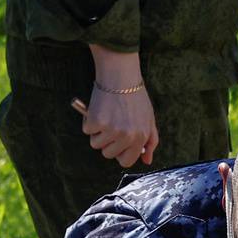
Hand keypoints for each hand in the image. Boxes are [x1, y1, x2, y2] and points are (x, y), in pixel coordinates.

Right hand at [81, 45, 158, 166]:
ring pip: (95, 144)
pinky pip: (87, 130)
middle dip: (106, 141)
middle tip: (111, 123)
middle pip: (108, 154)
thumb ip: (150, 141)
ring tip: (105, 114)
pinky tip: (98, 108)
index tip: (117, 144)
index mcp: (141, 137)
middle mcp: (127, 136)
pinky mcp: (97, 121)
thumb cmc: (135, 96)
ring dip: (97, 131)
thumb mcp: (149, 119)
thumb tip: (147, 161)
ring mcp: (112, 130)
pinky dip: (88, 120)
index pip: (126, 162)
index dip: (119, 154)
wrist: (120, 75)